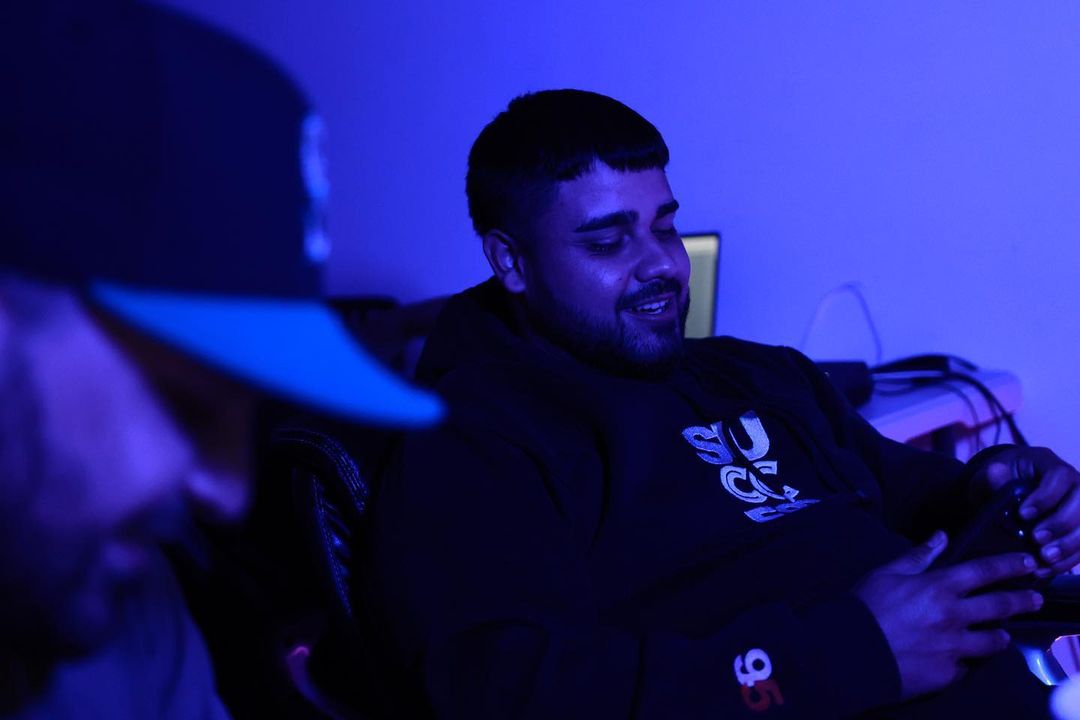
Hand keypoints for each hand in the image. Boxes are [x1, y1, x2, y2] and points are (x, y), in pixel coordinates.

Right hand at [855, 531, 1041, 699]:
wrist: (851, 651)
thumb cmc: (865, 607)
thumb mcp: (887, 573)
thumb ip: (918, 556)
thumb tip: (940, 536)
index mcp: (938, 587)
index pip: (984, 571)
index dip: (1010, 565)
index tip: (1028, 563)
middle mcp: (953, 615)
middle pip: (1000, 606)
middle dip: (1023, 600)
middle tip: (1035, 599)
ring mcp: (954, 646)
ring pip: (994, 641)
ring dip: (1000, 635)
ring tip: (1001, 635)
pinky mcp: (949, 672)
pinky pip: (969, 666)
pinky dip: (967, 660)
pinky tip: (963, 658)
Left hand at [974, 447, 1079, 575]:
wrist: (1000, 494)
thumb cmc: (994, 482)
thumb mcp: (985, 478)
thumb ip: (990, 478)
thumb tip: (996, 473)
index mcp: (1047, 463)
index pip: (1059, 476)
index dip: (1046, 497)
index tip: (1023, 515)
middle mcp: (1071, 482)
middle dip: (1061, 523)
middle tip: (1037, 539)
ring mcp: (1078, 505)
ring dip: (1070, 545)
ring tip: (1045, 558)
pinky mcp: (1078, 527)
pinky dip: (1069, 559)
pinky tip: (1048, 569)